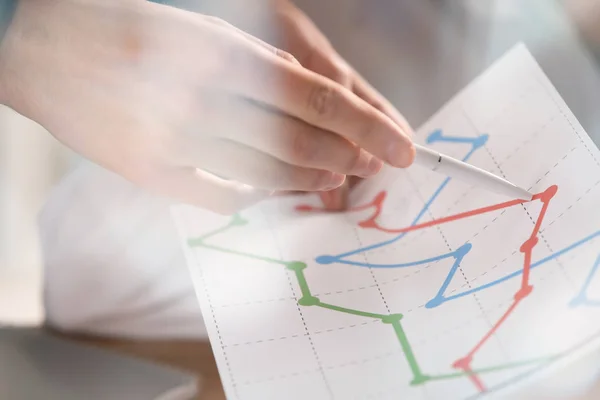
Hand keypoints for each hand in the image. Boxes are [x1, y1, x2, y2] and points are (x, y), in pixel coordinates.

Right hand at [0, 0, 413, 213]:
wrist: (41, 50)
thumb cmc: (128, 32)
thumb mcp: (200, 31)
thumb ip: (256, 66)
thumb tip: (311, 100)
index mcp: (217, 53)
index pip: (315, 97)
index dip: (366, 127)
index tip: (401, 149)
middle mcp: (197, 99)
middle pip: (299, 141)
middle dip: (348, 156)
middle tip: (373, 164)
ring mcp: (172, 141)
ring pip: (266, 174)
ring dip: (310, 178)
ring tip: (335, 176)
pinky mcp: (150, 174)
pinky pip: (222, 195)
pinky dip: (257, 195)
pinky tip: (273, 189)